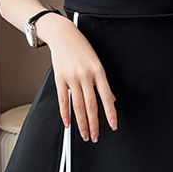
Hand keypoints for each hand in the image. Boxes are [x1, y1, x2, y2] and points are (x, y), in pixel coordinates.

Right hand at [38, 13, 117, 141]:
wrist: (63, 35)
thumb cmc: (81, 47)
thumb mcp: (96, 62)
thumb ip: (102, 82)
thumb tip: (111, 99)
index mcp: (98, 71)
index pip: (106, 97)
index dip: (111, 113)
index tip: (113, 125)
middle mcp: (86, 75)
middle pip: (91, 105)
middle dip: (94, 124)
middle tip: (95, 136)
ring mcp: (72, 78)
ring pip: (78, 106)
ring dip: (82, 123)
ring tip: (84, 134)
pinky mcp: (60, 79)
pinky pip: (63, 100)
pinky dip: (65, 114)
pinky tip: (68, 123)